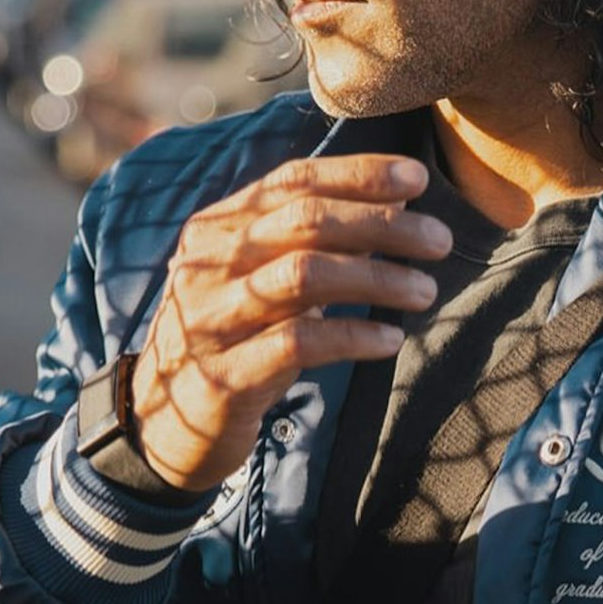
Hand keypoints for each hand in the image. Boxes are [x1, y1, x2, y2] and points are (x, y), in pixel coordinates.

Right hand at [129, 152, 450, 491]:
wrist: (164, 428)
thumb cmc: (233, 344)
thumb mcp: (262, 283)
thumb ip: (312, 244)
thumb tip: (395, 205)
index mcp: (217, 229)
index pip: (291, 182)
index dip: (357, 175)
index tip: (417, 179)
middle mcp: (208, 264)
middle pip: (304, 222)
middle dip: (380, 224)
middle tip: (438, 241)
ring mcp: (211, 318)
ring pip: (304, 276)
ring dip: (375, 278)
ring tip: (424, 290)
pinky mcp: (225, 374)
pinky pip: (299, 343)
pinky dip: (353, 336)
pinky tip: (390, 340)